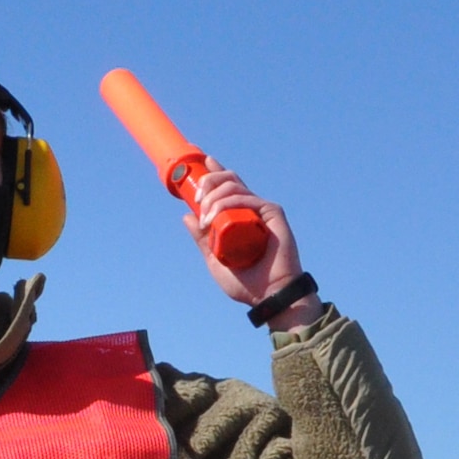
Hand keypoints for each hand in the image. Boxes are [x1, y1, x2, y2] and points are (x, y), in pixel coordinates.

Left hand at [182, 165, 323, 331]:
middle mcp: (251, 209)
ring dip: (213, 196)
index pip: (227, 187)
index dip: (214, 171)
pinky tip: (215, 216)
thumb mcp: (215, 260)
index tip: (202, 163)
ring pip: (234, 185)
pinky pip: (247, 199)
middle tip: (197, 200)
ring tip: (205, 218)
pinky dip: (228, 202)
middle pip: (229, 179)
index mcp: (240, 217)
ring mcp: (262, 210)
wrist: (269, 295)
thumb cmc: (246, 283)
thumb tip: (186, 216)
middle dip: (209, 181)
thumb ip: (202, 240)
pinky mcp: (272, 213)